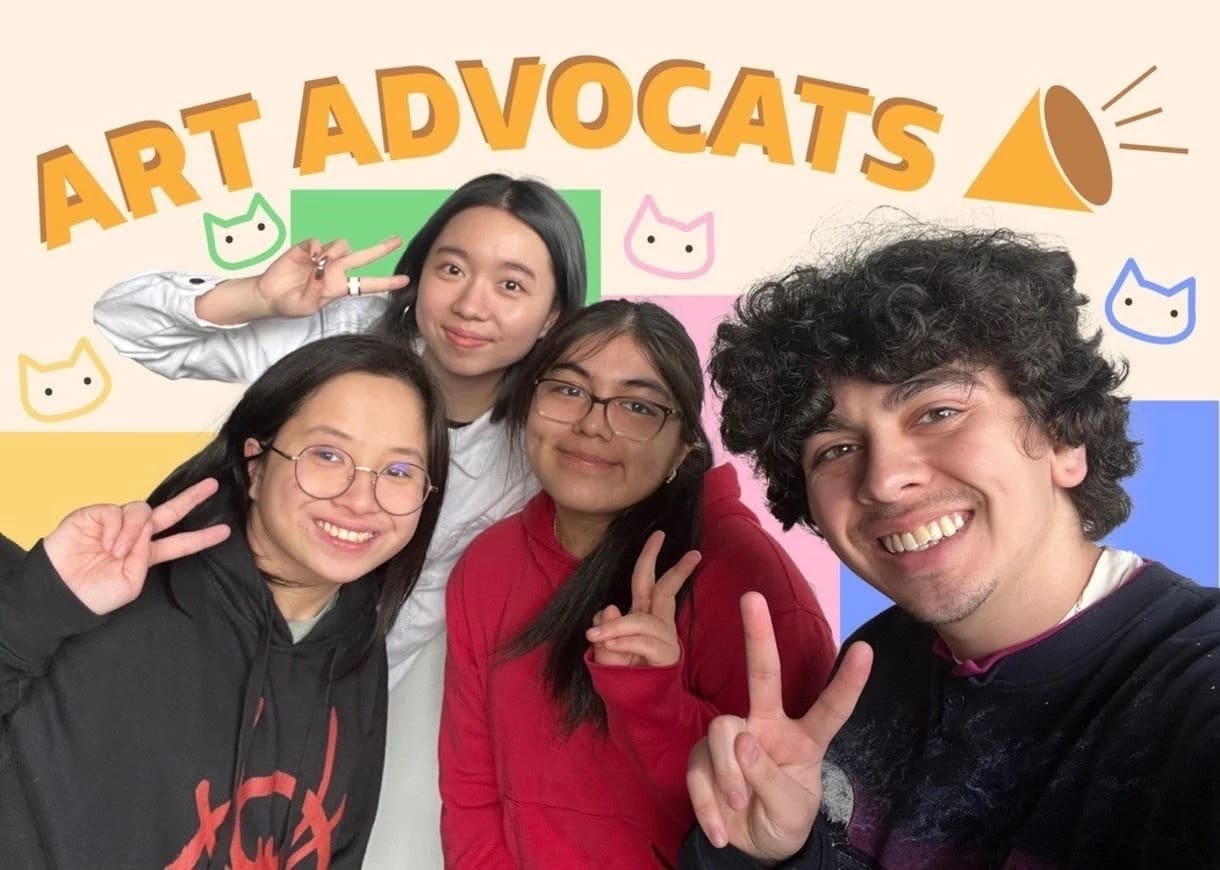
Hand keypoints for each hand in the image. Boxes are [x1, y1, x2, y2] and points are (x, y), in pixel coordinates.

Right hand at [41, 478, 231, 615]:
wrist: (61, 591)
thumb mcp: (131, 583)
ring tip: (117, 552)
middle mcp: (135, 536)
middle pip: (169, 513)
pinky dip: (116, 528)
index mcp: (146, 555)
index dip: (201, 537)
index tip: (225, 531)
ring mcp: (117, 523)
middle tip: (213, 486)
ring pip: (143, 512)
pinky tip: (105, 542)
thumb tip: (146, 527)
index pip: (179, 543)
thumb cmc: (95, 594)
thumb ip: (146, 555)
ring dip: (134, 532)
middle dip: (191, 499)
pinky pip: (118, 512)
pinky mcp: (97, 514)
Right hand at [250, 236, 410, 317]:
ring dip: (336, 251)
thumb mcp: (306, 306)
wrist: (268, 295)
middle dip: (381, 249)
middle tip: (397, 240)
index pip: (368, 284)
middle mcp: (335, 271)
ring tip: (322, 261)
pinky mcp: (306, 249)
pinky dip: (316, 247)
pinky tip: (310, 256)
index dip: (386, 282)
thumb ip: (317, 293)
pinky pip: (318, 242)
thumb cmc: (290, 304)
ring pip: (342, 246)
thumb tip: (323, 274)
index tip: (405, 280)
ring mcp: (322, 258)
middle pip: (363, 257)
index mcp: (340, 287)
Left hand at [586, 529, 701, 667]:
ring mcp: (664, 639)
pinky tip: (610, 646)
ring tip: (595, 638)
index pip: (648, 581)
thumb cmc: (622, 676)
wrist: (637, 706)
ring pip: (641, 621)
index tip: (659, 533)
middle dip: (676, 569)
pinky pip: (641, 641)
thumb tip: (610, 606)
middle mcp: (658, 623)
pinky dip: (622, 641)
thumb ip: (606, 630)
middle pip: (665, 590)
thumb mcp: (605, 651)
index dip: (651, 557)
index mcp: (644, 615)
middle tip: (694, 552)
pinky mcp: (665, 656)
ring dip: (617, 627)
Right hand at [686, 591, 871, 859]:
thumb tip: (743, 742)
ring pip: (723, 731)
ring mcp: (734, 739)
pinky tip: (721, 831)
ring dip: (730, 775)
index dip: (847, 682)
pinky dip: (709, 805)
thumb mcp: (792, 810)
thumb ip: (770, 778)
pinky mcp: (703, 757)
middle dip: (759, 636)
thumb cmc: (784, 819)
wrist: (753, 848)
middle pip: (764, 676)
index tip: (866, 649)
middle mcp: (768, 728)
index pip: (830, 708)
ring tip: (739, 806)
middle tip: (753, 597)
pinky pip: (699, 768)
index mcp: (804, 739)